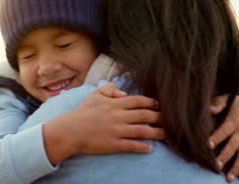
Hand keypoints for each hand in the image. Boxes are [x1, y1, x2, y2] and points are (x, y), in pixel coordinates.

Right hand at [43, 83, 163, 164]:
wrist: (70, 131)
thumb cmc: (83, 112)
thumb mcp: (94, 95)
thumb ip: (109, 89)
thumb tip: (124, 93)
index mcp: (114, 104)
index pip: (138, 101)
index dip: (151, 102)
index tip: (159, 105)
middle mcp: (118, 116)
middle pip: (144, 115)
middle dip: (158, 117)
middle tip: (168, 119)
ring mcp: (116, 131)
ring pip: (141, 131)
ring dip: (155, 132)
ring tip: (164, 134)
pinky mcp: (113, 144)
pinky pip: (132, 145)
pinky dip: (142, 147)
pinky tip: (150, 148)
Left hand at [208, 89, 238, 182]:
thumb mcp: (229, 98)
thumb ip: (218, 103)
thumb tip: (209, 109)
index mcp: (234, 121)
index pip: (224, 131)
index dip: (216, 138)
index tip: (208, 145)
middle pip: (233, 146)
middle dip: (225, 157)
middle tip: (216, 166)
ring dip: (237, 168)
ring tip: (229, 178)